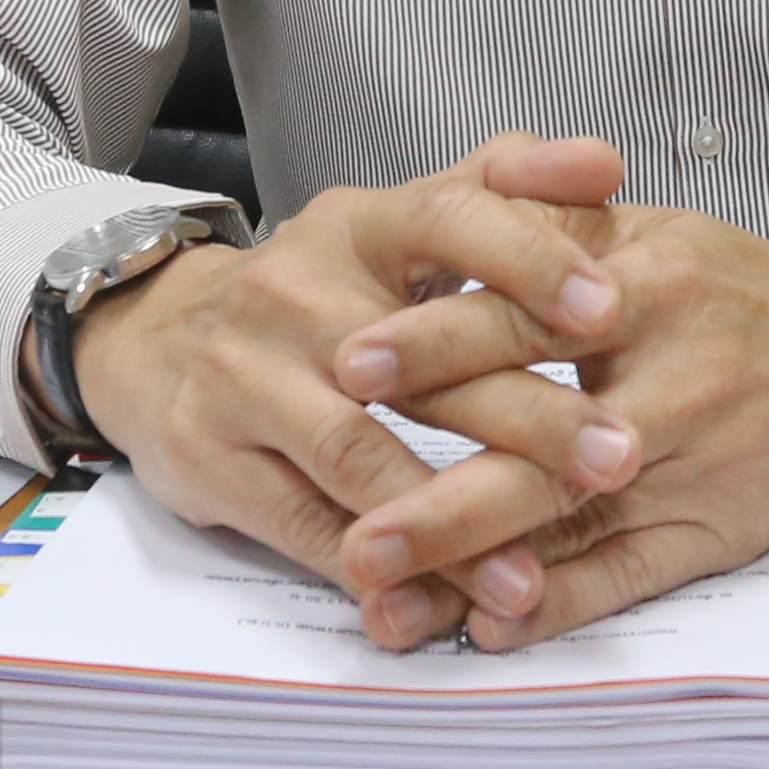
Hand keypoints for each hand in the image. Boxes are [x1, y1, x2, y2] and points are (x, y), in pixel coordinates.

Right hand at [63, 135, 647, 641]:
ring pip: (359, 456)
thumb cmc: (314, 287)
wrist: (152, 336)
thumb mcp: (396, 223)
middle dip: (525, 417)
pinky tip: (438, 606)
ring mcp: (245, 378)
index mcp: (359, 226)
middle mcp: (296, 295)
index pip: (447, 218)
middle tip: (617, 459)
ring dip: (451, 523)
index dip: (527, 259)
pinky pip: (304, 526)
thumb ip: (503, 189)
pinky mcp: (210, 459)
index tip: (607, 308)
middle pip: (418, 361)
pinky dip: (377, 568)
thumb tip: (604, 162)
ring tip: (532, 576)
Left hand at [322, 209, 768, 650]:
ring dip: (474, 567)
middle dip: (438, 490)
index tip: (347, 364)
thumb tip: (446, 219)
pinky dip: (557, 606)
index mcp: (653, 283)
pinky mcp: (718, 532)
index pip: (528, 315)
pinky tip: (486, 628)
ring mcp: (698, 465)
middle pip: (541, 439)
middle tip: (349, 525)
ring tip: (384, 595)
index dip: (436, 343)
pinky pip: (628, 578)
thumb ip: (555, 224)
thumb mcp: (657, 228)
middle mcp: (677, 378)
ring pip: (572, 522)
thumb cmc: (747, 290)